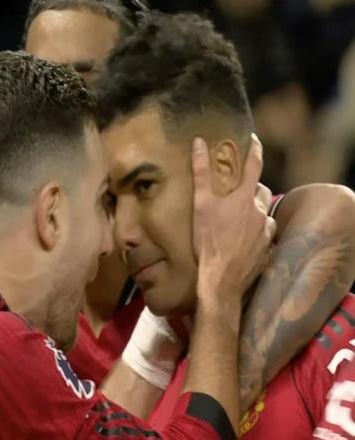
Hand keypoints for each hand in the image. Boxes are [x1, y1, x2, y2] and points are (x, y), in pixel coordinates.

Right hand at [192, 135, 275, 314]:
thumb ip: (201, 172)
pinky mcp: (267, 249)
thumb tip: (199, 143)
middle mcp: (260, 212)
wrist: (221, 277)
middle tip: (237, 193)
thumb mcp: (200, 204)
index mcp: (245, 198)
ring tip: (238, 220)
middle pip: (261, 191)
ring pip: (264, 214)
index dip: (254, 150)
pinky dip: (257, 232)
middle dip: (252, 189)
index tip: (253, 140)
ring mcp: (266, 231)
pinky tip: (243, 239)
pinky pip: (265, 234)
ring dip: (254, 213)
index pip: (254, 165)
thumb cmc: (208, 240)